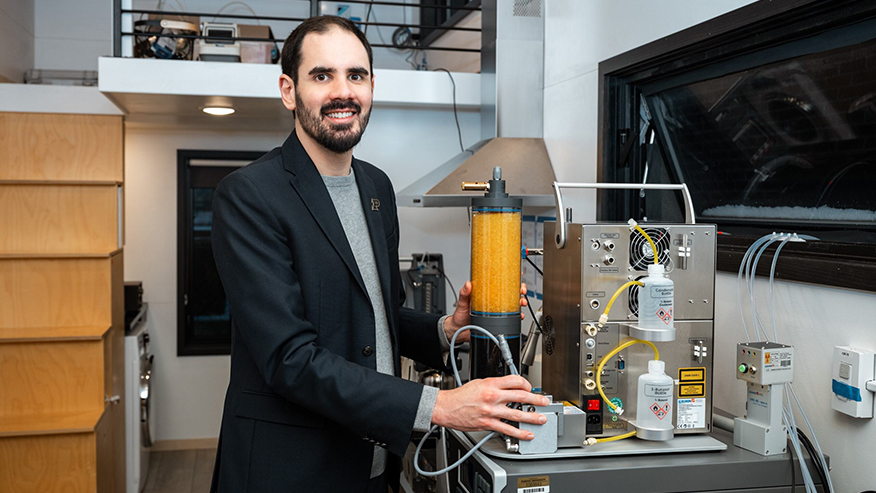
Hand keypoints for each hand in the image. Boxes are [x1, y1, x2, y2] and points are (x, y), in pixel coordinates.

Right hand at [432, 375, 548, 440]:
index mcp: (491, 384)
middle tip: (544, 401)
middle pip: (520, 395)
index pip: (515, 380)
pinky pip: (507, 429)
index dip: (526, 383)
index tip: (530, 387)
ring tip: (541, 418)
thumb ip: (495, 384)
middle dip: (536, 399)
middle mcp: (493, 396)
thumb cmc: (461, 395)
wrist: (447, 408)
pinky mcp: (488, 424)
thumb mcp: (479, 382)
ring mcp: (491, 411)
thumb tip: (509, 387)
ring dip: (532, 417)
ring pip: (517, 414)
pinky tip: (527, 434)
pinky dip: (520, 432)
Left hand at [443, 282, 528, 342]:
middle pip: (511, 292)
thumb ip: (464, 294)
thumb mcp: (462, 303)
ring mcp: (497, 310)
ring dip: (520, 302)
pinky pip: (511, 317)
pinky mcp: (499, 320)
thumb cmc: (460, 315)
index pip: (500, 283)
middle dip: (520, 290)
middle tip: (521, 290)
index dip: (510, 278)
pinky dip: (517, 316)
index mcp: (486, 293)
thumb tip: (468, 284)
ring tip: (521, 303)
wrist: (459, 331)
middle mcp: (494, 301)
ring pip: (513, 304)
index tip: (517, 275)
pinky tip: (519, 315)